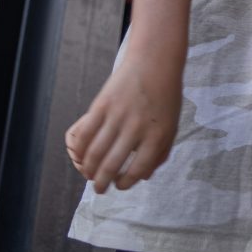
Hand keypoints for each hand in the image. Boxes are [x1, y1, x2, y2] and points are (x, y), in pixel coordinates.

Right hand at [65, 60, 181, 193]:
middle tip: (99, 189)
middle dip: (102, 183)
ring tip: (89, 175)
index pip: (139, 169)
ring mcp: (118, 115)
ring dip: (88, 169)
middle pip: (112, 165)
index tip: (120, 185)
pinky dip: (79, 149)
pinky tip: (80, 155)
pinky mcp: (102, 105)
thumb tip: (143, 177)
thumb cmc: (165, 96)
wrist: (154, 62)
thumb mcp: (172, 125)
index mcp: (158, 134)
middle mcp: (137, 127)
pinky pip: (85, 134)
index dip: (127, 182)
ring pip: (95, 153)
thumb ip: (161, 152)